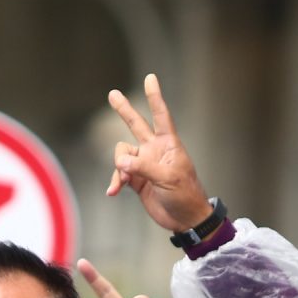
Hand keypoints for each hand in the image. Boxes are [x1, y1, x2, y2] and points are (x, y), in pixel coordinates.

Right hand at [105, 74, 212, 232]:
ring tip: (122, 182)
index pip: (161, 115)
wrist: (184, 219)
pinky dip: (114, 182)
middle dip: (124, 110)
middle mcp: (154, 150)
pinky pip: (119, 174)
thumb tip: (120, 161)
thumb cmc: (185, 195)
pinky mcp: (136, 180)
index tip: (150, 78)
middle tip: (113, 94)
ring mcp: (144, 164)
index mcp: (168, 144)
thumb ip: (144, 167)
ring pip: (122, 154)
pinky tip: (112, 192)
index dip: (154, 96)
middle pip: (136, 125)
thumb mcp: (168, 178)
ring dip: (119, 168)